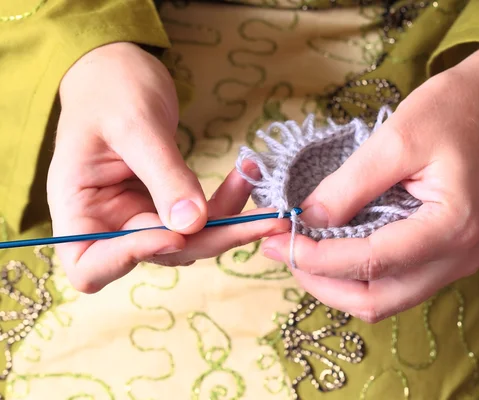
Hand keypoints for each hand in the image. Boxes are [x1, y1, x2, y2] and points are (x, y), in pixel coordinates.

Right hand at [48, 42, 287, 292]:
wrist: (120, 69)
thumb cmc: (112, 86)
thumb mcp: (136, 125)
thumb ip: (163, 176)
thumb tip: (192, 225)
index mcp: (76, 206)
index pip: (90, 264)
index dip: (133, 257)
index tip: (176, 232)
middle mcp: (105, 221)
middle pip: (154, 254)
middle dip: (210, 239)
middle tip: (263, 222)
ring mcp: (137, 215)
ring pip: (187, 240)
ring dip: (227, 223)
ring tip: (259, 190)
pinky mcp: (164, 206)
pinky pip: (200, 219)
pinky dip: (226, 205)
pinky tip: (246, 177)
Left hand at [261, 42, 478, 321]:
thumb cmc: (454, 111)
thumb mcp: (395, 139)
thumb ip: (347, 186)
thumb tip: (305, 222)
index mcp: (452, 227)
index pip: (372, 261)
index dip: (317, 257)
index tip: (276, 239)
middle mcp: (458, 257)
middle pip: (377, 300)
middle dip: (321, 282)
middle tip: (280, 252)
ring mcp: (453, 261)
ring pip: (382, 298)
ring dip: (335, 283)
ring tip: (298, 252)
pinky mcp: (443, 255)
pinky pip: (393, 281)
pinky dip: (355, 274)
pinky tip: (329, 250)